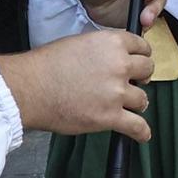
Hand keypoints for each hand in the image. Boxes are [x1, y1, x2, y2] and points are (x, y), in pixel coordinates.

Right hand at [0, 30, 155, 142]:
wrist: (30, 88)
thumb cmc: (47, 65)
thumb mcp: (80, 42)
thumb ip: (103, 49)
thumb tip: (113, 57)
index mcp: (112, 43)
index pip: (142, 46)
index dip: (141, 55)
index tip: (138, 62)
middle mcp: (120, 65)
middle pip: (147, 70)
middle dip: (141, 77)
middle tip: (134, 83)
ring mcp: (117, 92)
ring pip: (143, 99)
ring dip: (137, 103)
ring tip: (129, 107)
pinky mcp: (110, 117)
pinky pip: (137, 126)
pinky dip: (142, 132)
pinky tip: (142, 135)